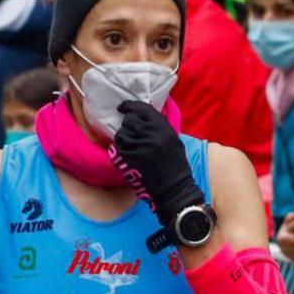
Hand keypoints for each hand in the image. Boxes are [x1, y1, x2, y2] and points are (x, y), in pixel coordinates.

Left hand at [111, 101, 203, 229]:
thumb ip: (160, 126)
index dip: (130, 105)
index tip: (123, 107)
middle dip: (128, 123)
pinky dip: (119, 147)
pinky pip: (118, 146)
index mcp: (163, 128)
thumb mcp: (174, 140)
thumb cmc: (176, 164)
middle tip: (130, 130)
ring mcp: (138, 146)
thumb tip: (144, 115)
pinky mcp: (129, 158)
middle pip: (130, 119)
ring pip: (121, 133)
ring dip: (123, 136)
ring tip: (130, 143)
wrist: (173, 187)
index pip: (142, 108)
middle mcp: (151, 134)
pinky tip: (126, 152)